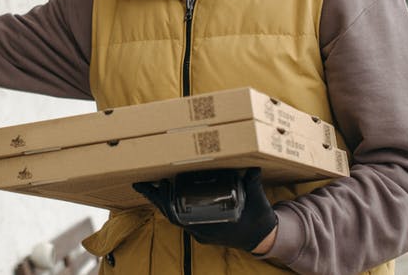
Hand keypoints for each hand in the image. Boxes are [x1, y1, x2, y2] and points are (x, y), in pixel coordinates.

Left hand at [132, 168, 277, 253]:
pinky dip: (172, 205)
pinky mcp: (202, 228)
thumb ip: (253, 184)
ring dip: (162, 201)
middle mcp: (202, 230)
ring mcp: (200, 230)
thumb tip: (254, 169)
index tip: (161, 185)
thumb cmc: (259, 219)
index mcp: (211, 225)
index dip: (167, 201)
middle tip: (144, 182)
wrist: (263, 237)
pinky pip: (182, 217)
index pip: (179, 216)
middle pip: (171, 214)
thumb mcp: (258, 201)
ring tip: (150, 185)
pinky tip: (166, 193)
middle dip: (157, 198)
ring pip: (174, 216)